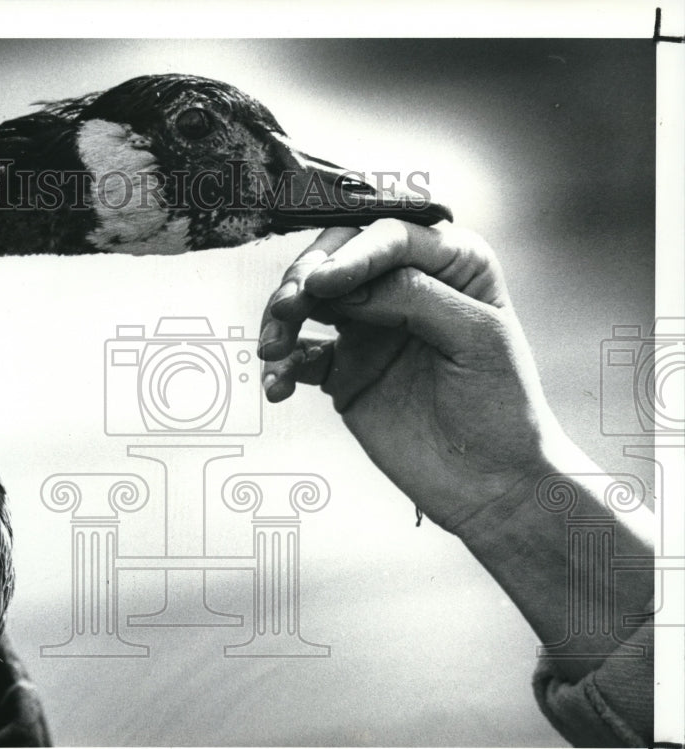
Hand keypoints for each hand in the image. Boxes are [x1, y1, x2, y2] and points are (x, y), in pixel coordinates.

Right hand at [258, 220, 566, 535]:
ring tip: (272, 348)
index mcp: (450, 265)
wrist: (490, 484)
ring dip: (282, 319)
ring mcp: (369, 328)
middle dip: (305, 279)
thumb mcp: (477, 338)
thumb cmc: (502, 408)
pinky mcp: (344, 370)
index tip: (324, 282)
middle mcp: (404, 287)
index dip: (353, 254)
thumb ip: (414, 298)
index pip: (391, 237)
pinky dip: (281, 366)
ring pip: (310, 302)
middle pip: (338, 259)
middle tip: (289, 308)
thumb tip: (346, 285)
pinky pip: (300, 356)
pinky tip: (276, 385)